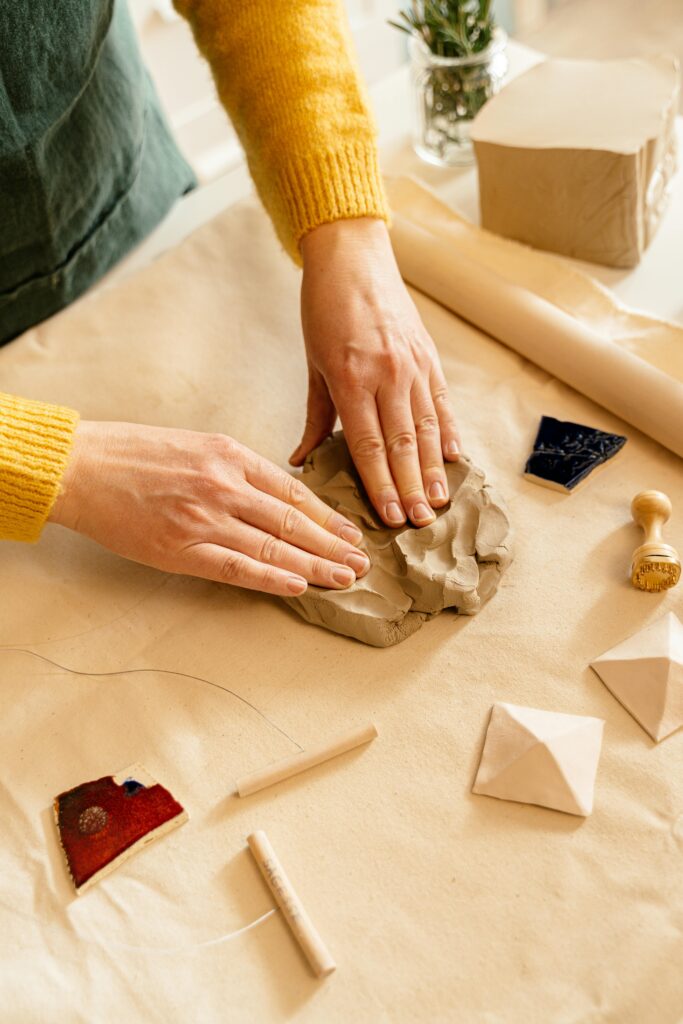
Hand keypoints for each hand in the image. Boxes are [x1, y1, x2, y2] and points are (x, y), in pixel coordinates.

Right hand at [49, 421, 369, 595]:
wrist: (80, 466)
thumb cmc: (134, 454)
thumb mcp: (195, 444)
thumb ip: (236, 469)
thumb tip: (277, 496)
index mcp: (230, 455)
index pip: (293, 492)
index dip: (328, 516)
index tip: (351, 532)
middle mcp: (224, 484)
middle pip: (292, 522)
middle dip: (332, 545)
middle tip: (361, 562)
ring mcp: (203, 517)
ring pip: (272, 547)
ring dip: (313, 566)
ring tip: (343, 578)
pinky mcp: (180, 547)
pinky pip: (235, 567)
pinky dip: (270, 578)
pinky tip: (297, 586)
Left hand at [292, 217, 460, 527]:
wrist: (352, 257)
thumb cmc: (324, 310)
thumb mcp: (312, 364)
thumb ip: (317, 416)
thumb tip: (303, 459)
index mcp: (351, 380)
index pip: (368, 446)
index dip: (380, 485)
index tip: (388, 516)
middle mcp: (387, 375)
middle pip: (401, 445)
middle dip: (411, 488)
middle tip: (420, 523)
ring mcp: (413, 366)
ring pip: (427, 428)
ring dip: (434, 469)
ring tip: (441, 501)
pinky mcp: (429, 357)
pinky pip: (442, 402)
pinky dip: (449, 432)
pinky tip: (454, 458)